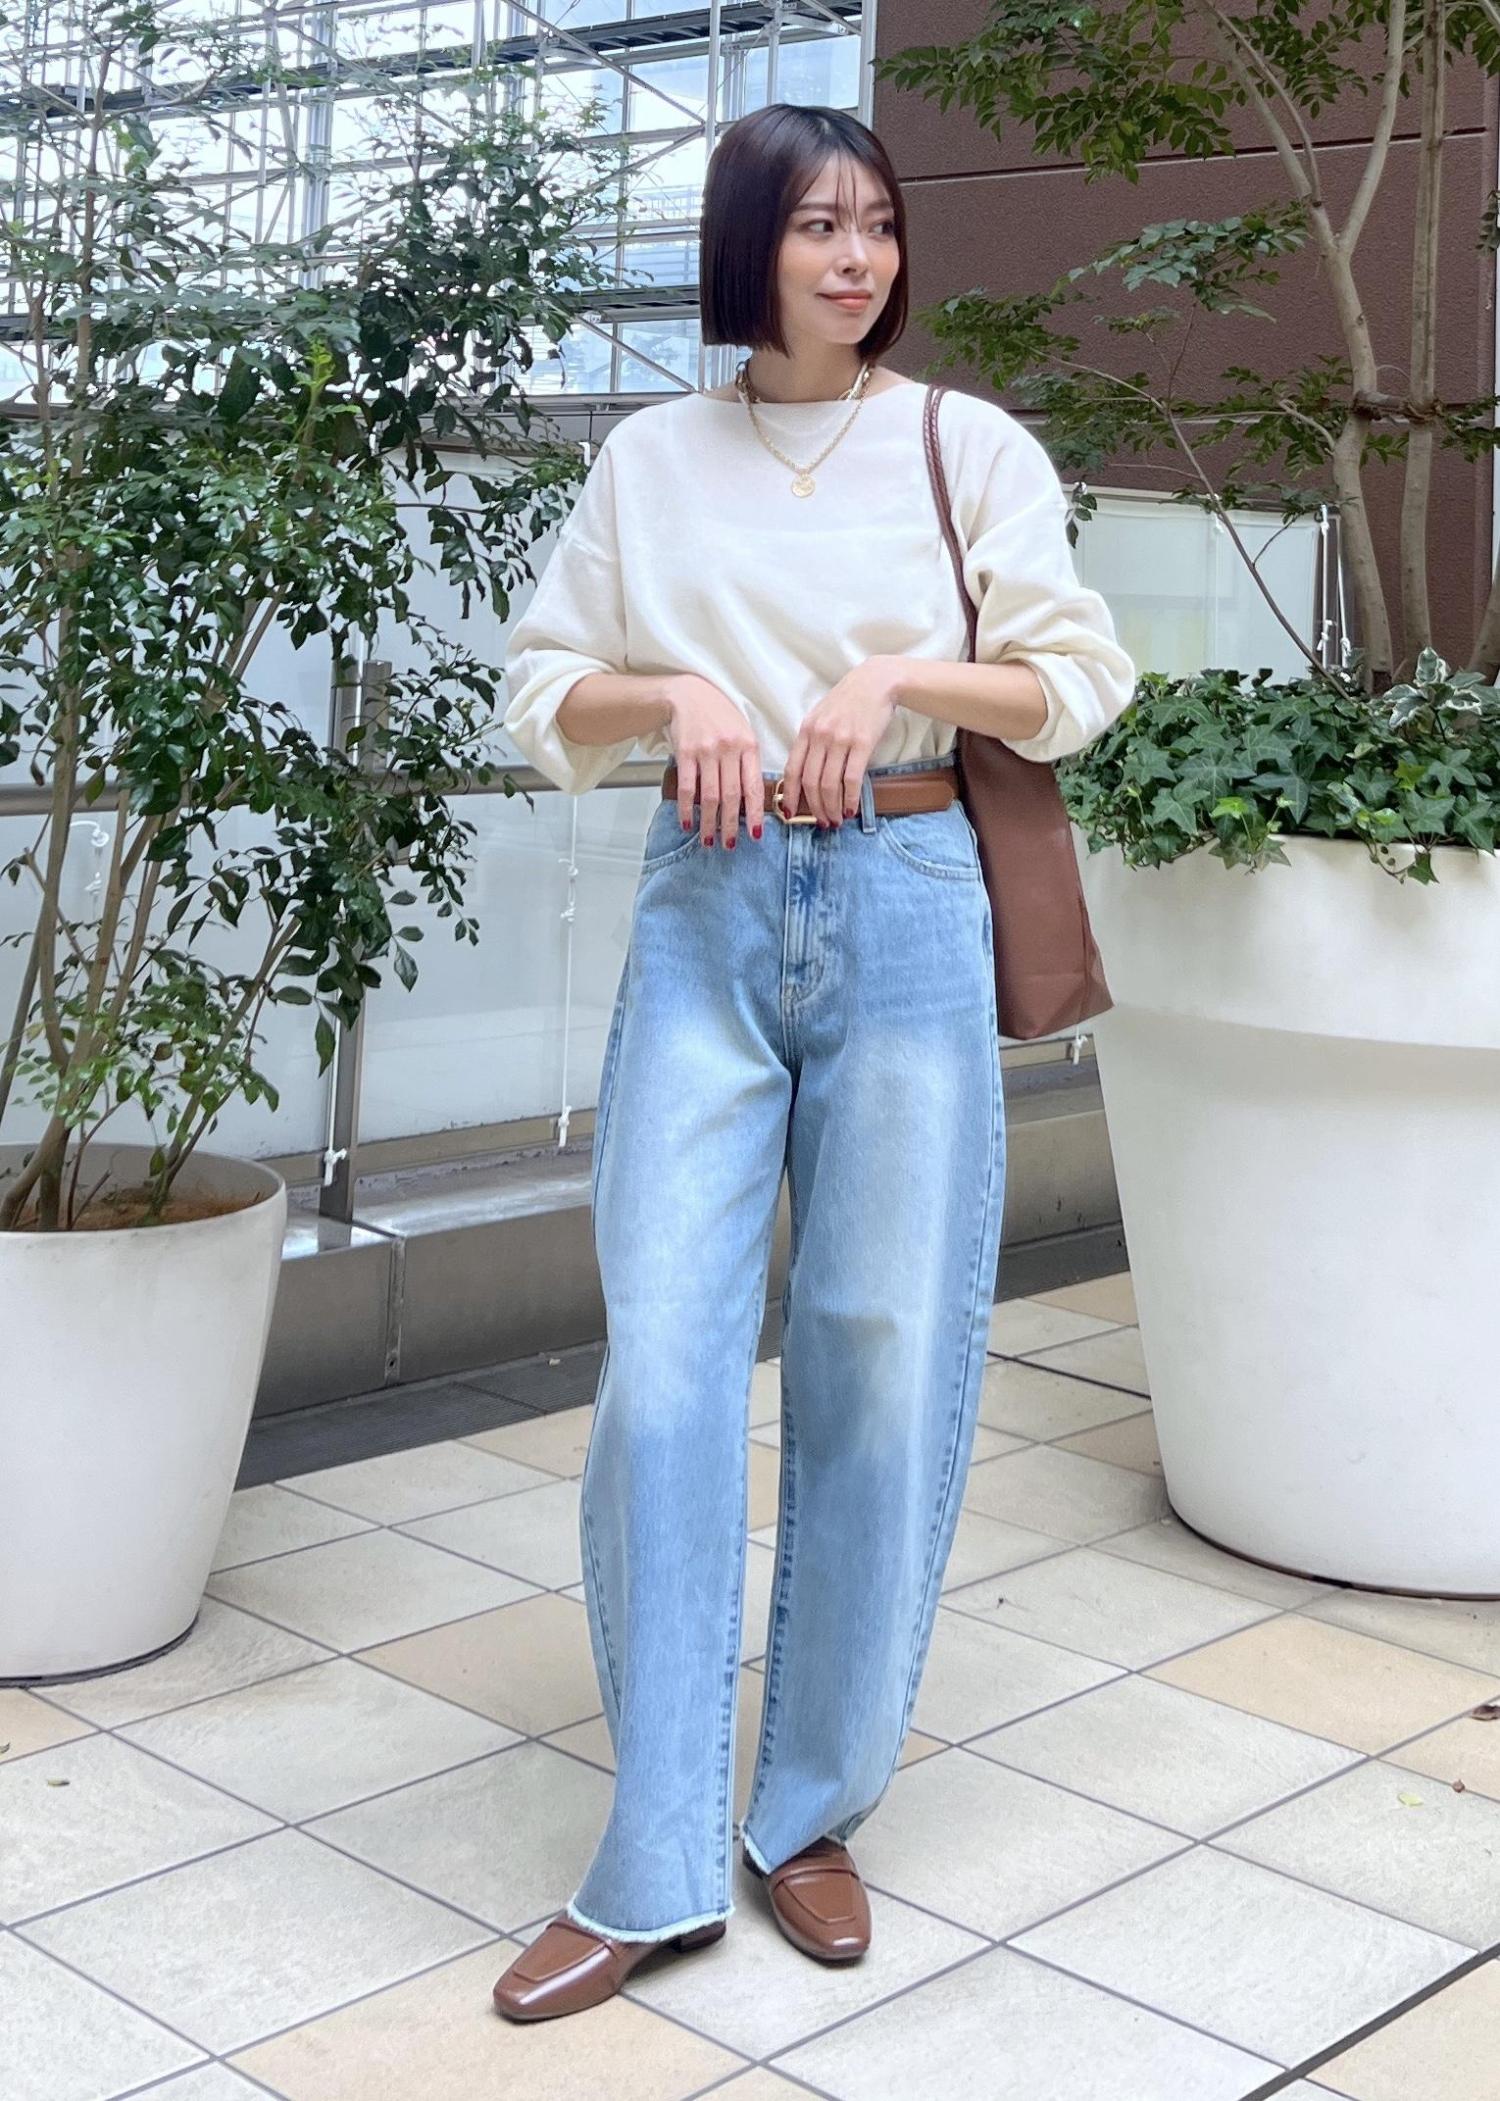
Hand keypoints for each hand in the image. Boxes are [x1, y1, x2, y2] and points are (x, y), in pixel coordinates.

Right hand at [662, 676, 764, 847]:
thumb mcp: (743, 733)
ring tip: (709, 840)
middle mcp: (729, 749)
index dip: (756, 814)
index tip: (756, 835)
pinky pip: (688, 787)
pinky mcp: (686, 752)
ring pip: (710, 795)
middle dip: (731, 825)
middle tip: (730, 845)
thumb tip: (752, 800)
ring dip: (709, 822)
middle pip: (732, 796)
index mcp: (749, 746)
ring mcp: (707, 751)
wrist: (690, 694)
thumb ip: (748, 762)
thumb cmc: (720, 716)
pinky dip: (687, 808)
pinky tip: (687, 823)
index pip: (754, 786)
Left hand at [778, 659, 902, 825]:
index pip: (792, 769)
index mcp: (806, 730)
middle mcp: (820, 735)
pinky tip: (851, 809)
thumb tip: (804, 772)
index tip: (790, 812)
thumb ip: (811, 740)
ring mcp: (841, 739)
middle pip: (810, 781)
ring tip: (836, 820)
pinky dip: (850, 799)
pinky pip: (852, 779)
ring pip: (830, 784)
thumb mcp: (821, 715)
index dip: (790, 795)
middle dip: (814, 808)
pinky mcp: (863, 743)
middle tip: (821, 822)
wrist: (876, 681)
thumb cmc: (849, 699)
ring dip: (832, 807)